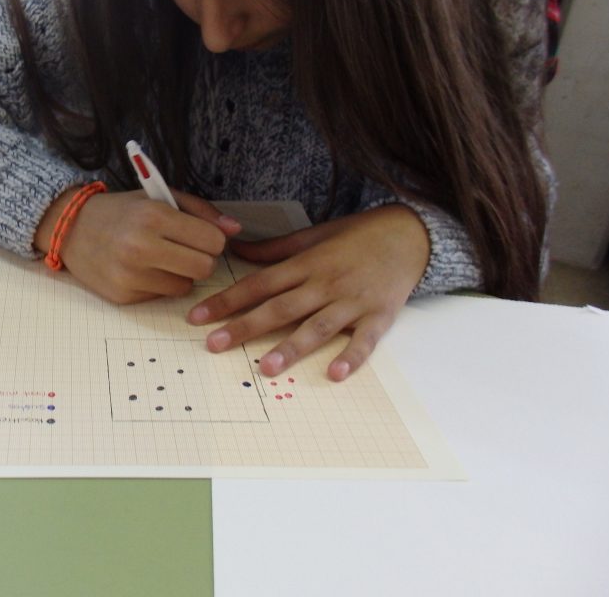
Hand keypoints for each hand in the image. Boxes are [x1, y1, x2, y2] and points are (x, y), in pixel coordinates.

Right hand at [34, 188, 241, 303]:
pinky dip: (159, 285)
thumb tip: (235, 230)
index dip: (212, 239)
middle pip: (204, 268)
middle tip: (186, 249)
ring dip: (181, 274)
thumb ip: (202, 211)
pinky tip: (142, 269)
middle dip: (201, 259)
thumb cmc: (122, 210)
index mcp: (153, 216)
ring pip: (186, 287)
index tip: (200, 235)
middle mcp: (140, 247)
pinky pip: (163, 296)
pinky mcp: (123, 297)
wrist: (70, 228)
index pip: (212, 241)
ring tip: (161, 258)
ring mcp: (130, 275)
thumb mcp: (160, 197)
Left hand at [186, 204, 429, 380]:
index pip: (258, 284)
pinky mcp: (379, 316)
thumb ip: (275, 249)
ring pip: (316, 327)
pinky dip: (350, 358)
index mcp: (306, 264)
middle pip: (279, 308)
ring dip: (291, 348)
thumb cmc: (357, 236)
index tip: (198, 317)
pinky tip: (334, 374)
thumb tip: (237, 250)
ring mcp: (352, 302)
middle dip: (245, 327)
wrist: (410, 234)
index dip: (226, 301)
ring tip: (265, 368)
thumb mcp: (314, 235)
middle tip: (214, 345)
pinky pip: (364, 341)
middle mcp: (325, 283)